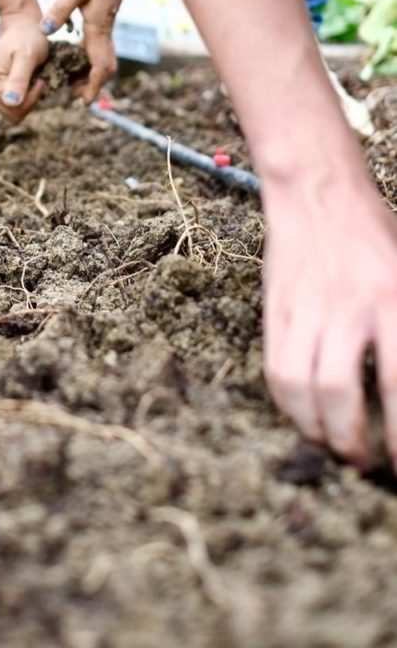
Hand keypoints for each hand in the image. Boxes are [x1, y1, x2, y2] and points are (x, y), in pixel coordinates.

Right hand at [0, 12, 48, 121]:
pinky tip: (24, 80)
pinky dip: (22, 96)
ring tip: (29, 78)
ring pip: (11, 111)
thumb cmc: (27, 37)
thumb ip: (19, 80)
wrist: (21, 26)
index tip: (39, 79)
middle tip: (35, 78)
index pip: (14, 108)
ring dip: (26, 98)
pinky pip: (10, 105)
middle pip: (11, 113)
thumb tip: (10, 103)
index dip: (32, 97)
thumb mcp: (28, 57)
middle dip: (29, 100)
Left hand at [40, 0, 138, 103]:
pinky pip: (99, 46)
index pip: (99, 66)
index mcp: (98, 27)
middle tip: (74, 98)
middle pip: (104, 68)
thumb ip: (60, 10)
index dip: (92, 86)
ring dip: (89, 74)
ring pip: (102, 58)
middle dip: (91, 86)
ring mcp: (107, 25)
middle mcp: (105, 30)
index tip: (84, 104)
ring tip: (71, 83)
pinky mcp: (106, 18)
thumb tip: (46, 31)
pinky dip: (89, 58)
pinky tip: (75, 56)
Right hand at [262, 174, 396, 469]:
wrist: (320, 196)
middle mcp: (348, 307)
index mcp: (393, 300)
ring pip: (300, 386)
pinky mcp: (277, 311)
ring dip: (316, 429)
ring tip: (332, 444)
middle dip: (352, 441)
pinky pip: (275, 369)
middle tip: (364, 462)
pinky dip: (289, 405)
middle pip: (339, 391)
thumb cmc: (375, 242)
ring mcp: (306, 308)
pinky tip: (304, 416)